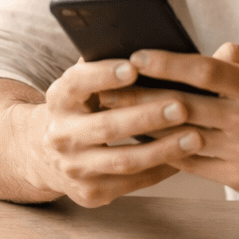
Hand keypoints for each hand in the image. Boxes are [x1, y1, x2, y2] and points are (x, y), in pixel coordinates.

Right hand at [21, 58, 204, 207]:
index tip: (133, 67)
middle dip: (147, 117)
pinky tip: (185, 158)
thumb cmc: (79, 109)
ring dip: (162, 149)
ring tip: (195, 136)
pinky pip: (132, 183)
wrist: (43, 154)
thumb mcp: (80, 87)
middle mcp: (61, 135)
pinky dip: (161, 170)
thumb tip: (148, 44)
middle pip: (106, 127)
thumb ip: (104, 68)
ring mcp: (74, 168)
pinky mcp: (90, 193)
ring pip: (123, 161)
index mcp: (59, 99)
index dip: (104, 75)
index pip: (77, 83)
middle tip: (182, 105)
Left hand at [103, 43, 238, 206]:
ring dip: (144, 126)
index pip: (205, 71)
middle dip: (141, 95)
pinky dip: (162, 150)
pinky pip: (189, 162)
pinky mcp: (236, 177)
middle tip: (108, 87)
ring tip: (114, 114)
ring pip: (181, 135)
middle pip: (183, 105)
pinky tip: (140, 140)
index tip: (136, 56)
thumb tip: (204, 53)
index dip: (167, 63)